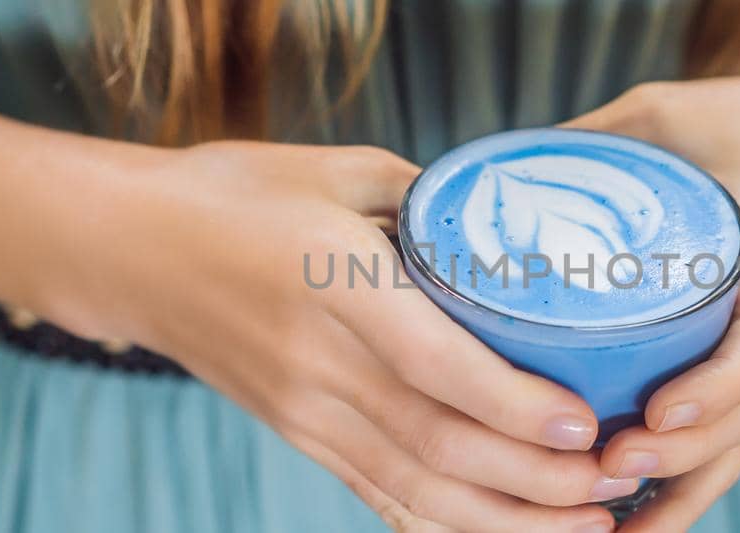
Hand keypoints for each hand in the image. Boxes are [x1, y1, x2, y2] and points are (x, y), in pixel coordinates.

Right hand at [28, 142, 630, 531]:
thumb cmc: (233, 194)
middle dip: (534, 481)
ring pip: (414, 487)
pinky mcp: (297, 434)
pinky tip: (508, 531)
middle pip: (436, 445)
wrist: (125, 249)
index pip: (433, 364)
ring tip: (587, 524)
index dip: (513, 405)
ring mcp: (303, 410)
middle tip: (614, 485)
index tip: (585, 426)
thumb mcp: (332, 170)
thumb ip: (424, 199)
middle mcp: (317, 361)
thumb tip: (508, 226)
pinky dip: (447, 523)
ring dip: (506, 519)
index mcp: (332, 282)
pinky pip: (379, 493)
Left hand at [562, 72, 739, 529]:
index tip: (659, 414)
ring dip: (679, 491)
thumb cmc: (715, 124)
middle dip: (684, 457)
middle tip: (610, 467)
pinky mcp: (716, 369)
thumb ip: (588, 134)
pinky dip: (675, 494)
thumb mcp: (656, 112)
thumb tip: (490, 167)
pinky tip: (625, 528)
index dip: (716, 387)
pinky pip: (710, 446)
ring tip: (612, 522)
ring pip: (732, 443)